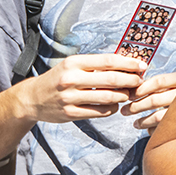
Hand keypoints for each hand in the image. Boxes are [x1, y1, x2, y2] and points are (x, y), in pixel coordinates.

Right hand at [17, 54, 145, 123]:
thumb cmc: (59, 78)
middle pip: (112, 80)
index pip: (109, 61)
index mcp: (74, 63)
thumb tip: (128, 63)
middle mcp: (71, 79)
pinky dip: (113, 108)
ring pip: (109, 97)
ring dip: (124, 96)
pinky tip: (115, 104)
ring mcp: (70, 98)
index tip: (142, 66)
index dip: (129, 64)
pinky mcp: (70, 113)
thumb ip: (97, 64)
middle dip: (132, 81)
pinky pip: (101, 112)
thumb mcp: (73, 65)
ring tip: (129, 93)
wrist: (32, 99)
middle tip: (140, 81)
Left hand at [122, 70, 175, 129]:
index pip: (159, 81)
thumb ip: (164, 84)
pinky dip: (154, 130)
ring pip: (158, 117)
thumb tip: (135, 88)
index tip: (130, 94)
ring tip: (135, 123)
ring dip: (143, 121)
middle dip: (136, 106)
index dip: (142, 88)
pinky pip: (165, 128)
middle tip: (125, 111)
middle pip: (155, 100)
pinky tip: (149, 130)